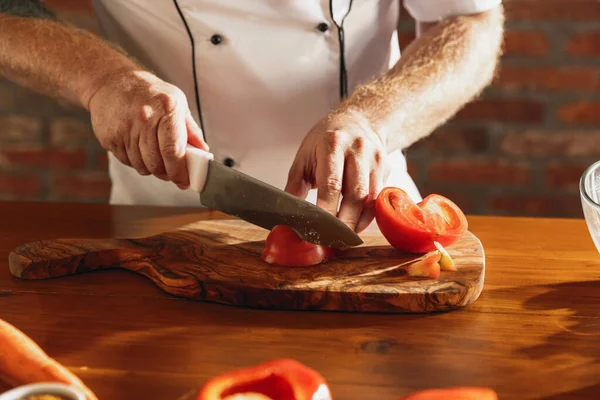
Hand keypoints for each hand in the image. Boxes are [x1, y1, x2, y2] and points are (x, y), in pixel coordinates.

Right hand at [87, 70, 208, 188]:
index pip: (173, 151)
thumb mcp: (177, 103)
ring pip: (142, 166)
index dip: (180, 172)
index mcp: (166, 109)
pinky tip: (139, 149)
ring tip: (156, 158)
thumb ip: (191, 130)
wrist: (112, 81)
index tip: (185, 182)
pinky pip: (127, 162)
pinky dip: (136, 162)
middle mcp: (144, 118)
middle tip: (172, 172)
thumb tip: (203, 152)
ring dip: (152, 168)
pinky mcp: (109, 137)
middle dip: (167, 173)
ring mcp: (124, 129)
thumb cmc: (149, 92)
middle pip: (157, 163)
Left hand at [285, 109, 387, 232]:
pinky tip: (356, 226)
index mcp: (333, 144)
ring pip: (371, 199)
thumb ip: (295, 185)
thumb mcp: (305, 155)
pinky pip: (378, 198)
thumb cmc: (326, 140)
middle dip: (344, 223)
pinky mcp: (386, 168)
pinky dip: (367, 216)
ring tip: (343, 239)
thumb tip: (288, 215)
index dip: (326, 210)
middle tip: (332, 242)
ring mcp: (376, 159)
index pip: (332, 183)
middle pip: (356, 194)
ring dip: (358, 223)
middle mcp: (358, 150)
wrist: (359, 121)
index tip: (317, 230)